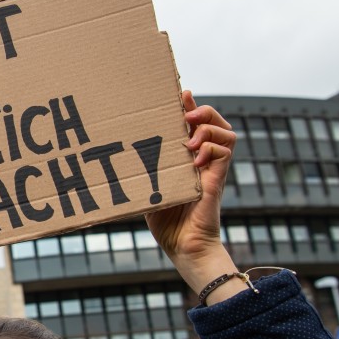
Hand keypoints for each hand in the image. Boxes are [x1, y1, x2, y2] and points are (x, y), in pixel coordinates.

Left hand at [145, 92, 236, 289]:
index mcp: (187, 156)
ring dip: (208, 127)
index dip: (188, 105)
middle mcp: (203, 158)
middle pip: (215, 120)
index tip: (176, 93)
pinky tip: (194, 158)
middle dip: (202, 109)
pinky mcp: (217, 179)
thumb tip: (111, 153)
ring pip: (227, 132)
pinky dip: (210, 148)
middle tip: (186, 112)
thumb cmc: (163, 221)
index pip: (193, 122)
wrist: (182, 246)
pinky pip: (225, 151)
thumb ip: (140, 168)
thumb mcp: (148, 186)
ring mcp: (212, 168)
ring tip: (189, 138)